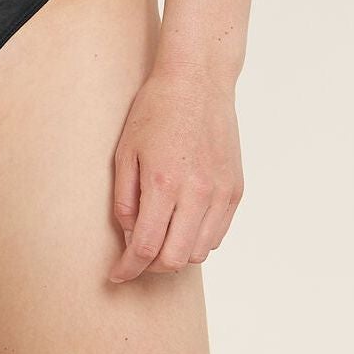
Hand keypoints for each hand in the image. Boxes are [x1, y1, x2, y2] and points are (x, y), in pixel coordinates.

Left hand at [108, 70, 243, 282]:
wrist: (199, 80)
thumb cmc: (156, 111)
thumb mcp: (125, 154)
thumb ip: (125, 202)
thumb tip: (130, 239)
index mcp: (164, 183)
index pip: (145, 248)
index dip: (128, 269)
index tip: (118, 274)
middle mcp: (197, 192)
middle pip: (175, 259)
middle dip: (151, 266)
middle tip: (137, 256)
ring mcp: (221, 192)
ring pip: (199, 252)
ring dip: (176, 254)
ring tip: (161, 237)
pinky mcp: (235, 189)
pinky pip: (217, 235)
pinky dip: (198, 240)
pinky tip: (183, 224)